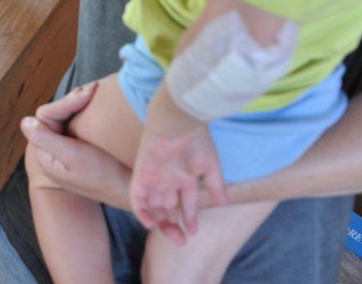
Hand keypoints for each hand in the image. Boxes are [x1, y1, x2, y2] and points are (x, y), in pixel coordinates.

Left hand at [19, 84, 132, 209]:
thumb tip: (24, 121)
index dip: (65, 102)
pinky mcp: (81, 152)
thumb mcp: (73, 156)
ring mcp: (67, 153)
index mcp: (47, 156)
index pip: (47, 117)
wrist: (132, 193)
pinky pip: (76, 125)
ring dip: (78, 104)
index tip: (89, 94)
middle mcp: (54, 154)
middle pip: (55, 116)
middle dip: (73, 100)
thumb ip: (46, 139)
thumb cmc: (104, 175)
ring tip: (96, 92)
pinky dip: (84, 112)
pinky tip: (96, 105)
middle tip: (95, 89)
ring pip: (66, 119)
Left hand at [129, 125, 226, 244]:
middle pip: (167, 207)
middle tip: (182, 241)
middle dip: (173, 225)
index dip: (189, 217)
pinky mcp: (141, 175)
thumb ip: (215, 185)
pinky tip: (151, 224)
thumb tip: (224, 204)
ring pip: (153, 206)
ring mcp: (154, 178)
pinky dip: (142, 212)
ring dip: (160, 222)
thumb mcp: (209, 165)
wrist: (177, 122)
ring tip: (173, 235)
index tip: (194, 232)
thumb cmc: (195, 139)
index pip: (185, 202)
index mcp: (184, 176)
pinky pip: (137, 198)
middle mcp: (168, 179)